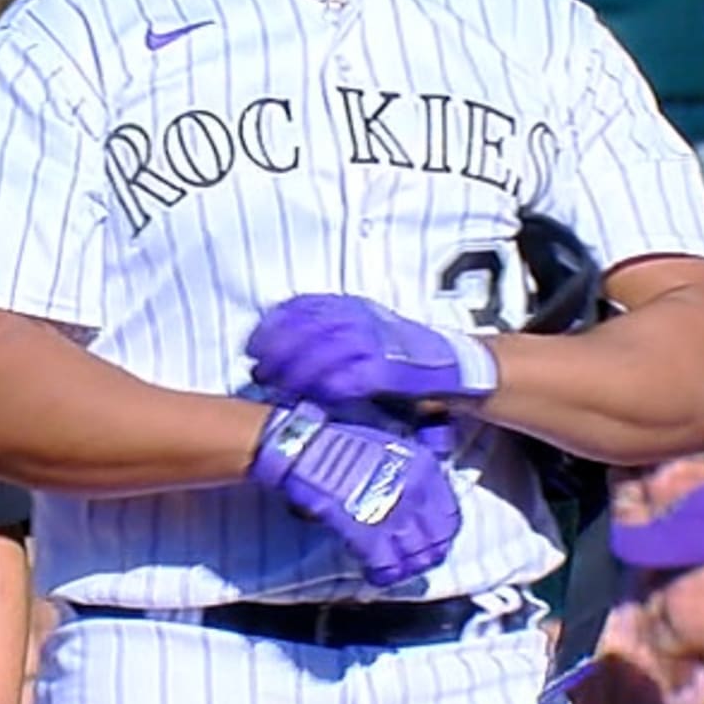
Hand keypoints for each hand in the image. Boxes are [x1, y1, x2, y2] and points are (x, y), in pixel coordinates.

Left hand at [247, 294, 496, 411]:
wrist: (453, 367)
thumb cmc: (399, 359)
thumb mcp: (363, 336)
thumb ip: (328, 339)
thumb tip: (278, 352)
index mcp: (353, 306)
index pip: (303, 305)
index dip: (271, 325)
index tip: (251, 347)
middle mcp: (364, 317)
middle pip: (308, 326)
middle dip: (278, 350)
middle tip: (260, 373)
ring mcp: (378, 341)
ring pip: (326, 350)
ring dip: (298, 370)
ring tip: (280, 389)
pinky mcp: (392, 369)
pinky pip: (354, 375)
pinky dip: (331, 386)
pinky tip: (314, 397)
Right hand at [248, 400, 461, 586]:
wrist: (306, 443)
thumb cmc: (342, 434)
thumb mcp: (391, 434)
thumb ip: (411, 461)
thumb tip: (416, 486)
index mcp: (425, 468)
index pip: (451, 517)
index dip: (440, 534)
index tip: (427, 538)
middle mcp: (417, 494)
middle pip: (436, 543)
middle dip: (424, 555)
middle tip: (408, 559)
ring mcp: (393, 515)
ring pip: (414, 560)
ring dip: (403, 568)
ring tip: (390, 568)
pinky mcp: (366, 533)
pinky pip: (385, 566)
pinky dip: (380, 574)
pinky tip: (373, 573)